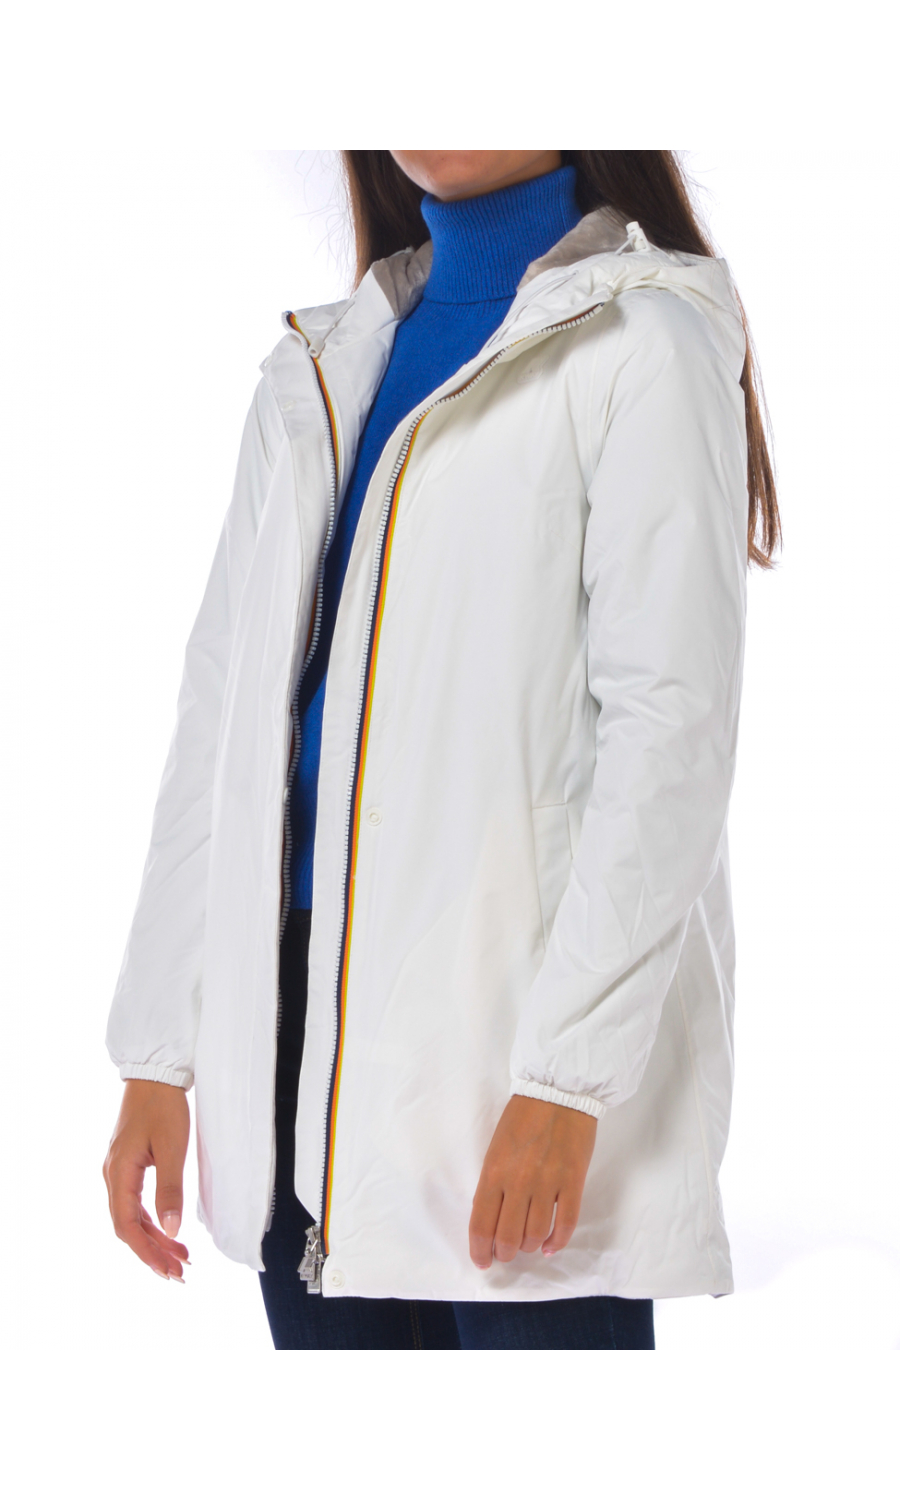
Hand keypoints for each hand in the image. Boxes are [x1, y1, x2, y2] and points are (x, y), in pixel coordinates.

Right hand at [103, 1079, 190, 1280]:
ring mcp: (118, 1171)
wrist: (155, 1075)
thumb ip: (170, 1189)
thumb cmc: (163, 1107)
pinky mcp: (128, 1165)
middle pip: (128, 1226)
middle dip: (153, 1252)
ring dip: (155, 1239)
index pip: (126, 1226)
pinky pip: (135, 1203)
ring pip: (132, 1216)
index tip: (167, 1271)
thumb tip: (172, 1230)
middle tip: (180, 1273)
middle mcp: (113, 1176)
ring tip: (181, 1258)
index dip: (146, 1252)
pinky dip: (152, 1221)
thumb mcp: (173, 1148)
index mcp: (119, 1174)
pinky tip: (170, 1231)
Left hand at [469, 1095, 596, 1267]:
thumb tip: (489, 1219)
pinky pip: (565, 1224)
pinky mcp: (573, 1182)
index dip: (480, 1251)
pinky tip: (550, 1246)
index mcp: (494, 1171)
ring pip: (535, 1235)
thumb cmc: (523, 1118)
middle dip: (505, 1253)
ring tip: (528, 1245)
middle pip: (508, 1237)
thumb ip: (491, 1184)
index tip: (483, 1261)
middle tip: (506, 1253)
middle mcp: (518, 1182)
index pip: (482, 1225)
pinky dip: (557, 1242)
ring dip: (529, 1247)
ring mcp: (548, 1183)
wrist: (558, 1091)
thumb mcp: (495, 1149)